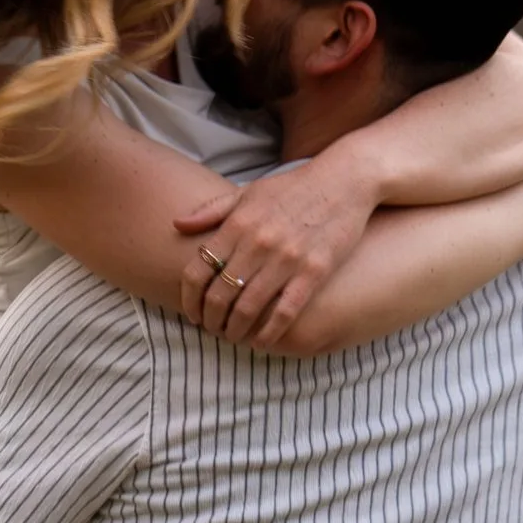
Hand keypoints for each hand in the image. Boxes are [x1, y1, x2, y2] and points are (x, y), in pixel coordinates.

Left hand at [173, 168, 374, 348]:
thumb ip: (211, 210)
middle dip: (210, 320)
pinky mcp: (314, 272)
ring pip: (248, 309)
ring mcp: (286, 259)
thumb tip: (177, 225)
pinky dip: (269, 333)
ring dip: (235, 331)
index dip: (189, 300)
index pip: (197, 272)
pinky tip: (262, 343)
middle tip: (212, 330)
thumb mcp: (248, 192)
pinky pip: (285, 312)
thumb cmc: (293, 187)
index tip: (192, 314)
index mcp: (238, 224)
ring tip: (233, 337)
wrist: (345, 180)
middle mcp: (258, 243)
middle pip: (219, 296)